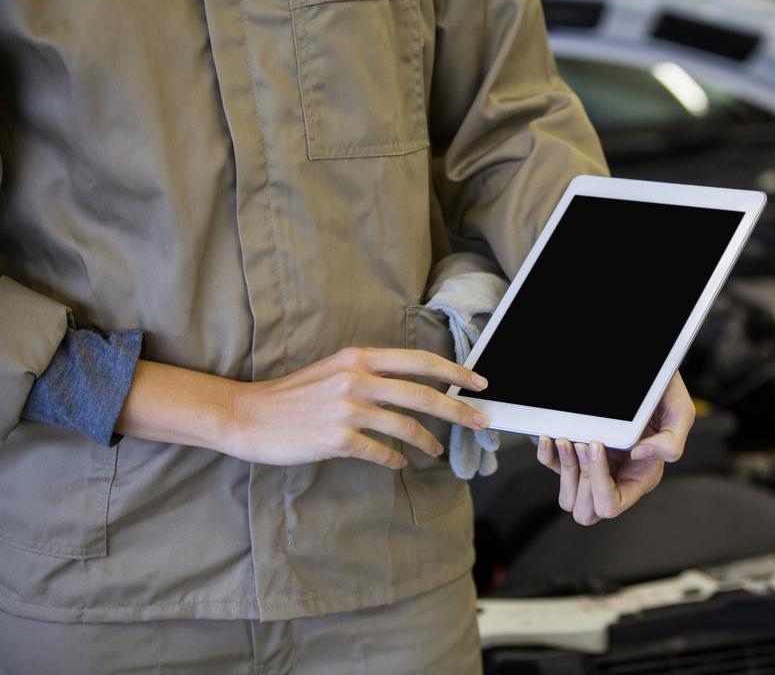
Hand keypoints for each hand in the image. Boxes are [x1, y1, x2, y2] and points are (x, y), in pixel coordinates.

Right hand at [220, 347, 489, 466]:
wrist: (248, 416)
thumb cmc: (292, 396)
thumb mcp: (333, 371)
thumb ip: (370, 375)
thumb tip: (411, 389)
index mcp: (358, 358)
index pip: (420, 360)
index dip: (455, 371)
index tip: (480, 382)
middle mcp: (357, 379)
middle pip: (423, 394)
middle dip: (458, 409)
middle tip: (480, 421)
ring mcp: (347, 409)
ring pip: (406, 426)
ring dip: (428, 440)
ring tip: (436, 449)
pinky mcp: (337, 439)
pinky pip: (381, 452)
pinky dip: (395, 460)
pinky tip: (399, 463)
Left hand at [536, 371, 694, 524]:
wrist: (649, 380)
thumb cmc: (664, 398)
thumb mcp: (680, 415)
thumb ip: (670, 443)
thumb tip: (639, 455)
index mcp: (640, 477)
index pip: (612, 504)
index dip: (600, 485)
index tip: (599, 446)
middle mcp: (616, 477)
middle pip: (587, 511)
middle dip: (581, 479)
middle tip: (586, 444)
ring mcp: (595, 467)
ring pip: (568, 498)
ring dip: (564, 470)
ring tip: (568, 440)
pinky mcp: (579, 452)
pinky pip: (554, 468)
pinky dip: (548, 456)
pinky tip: (551, 438)